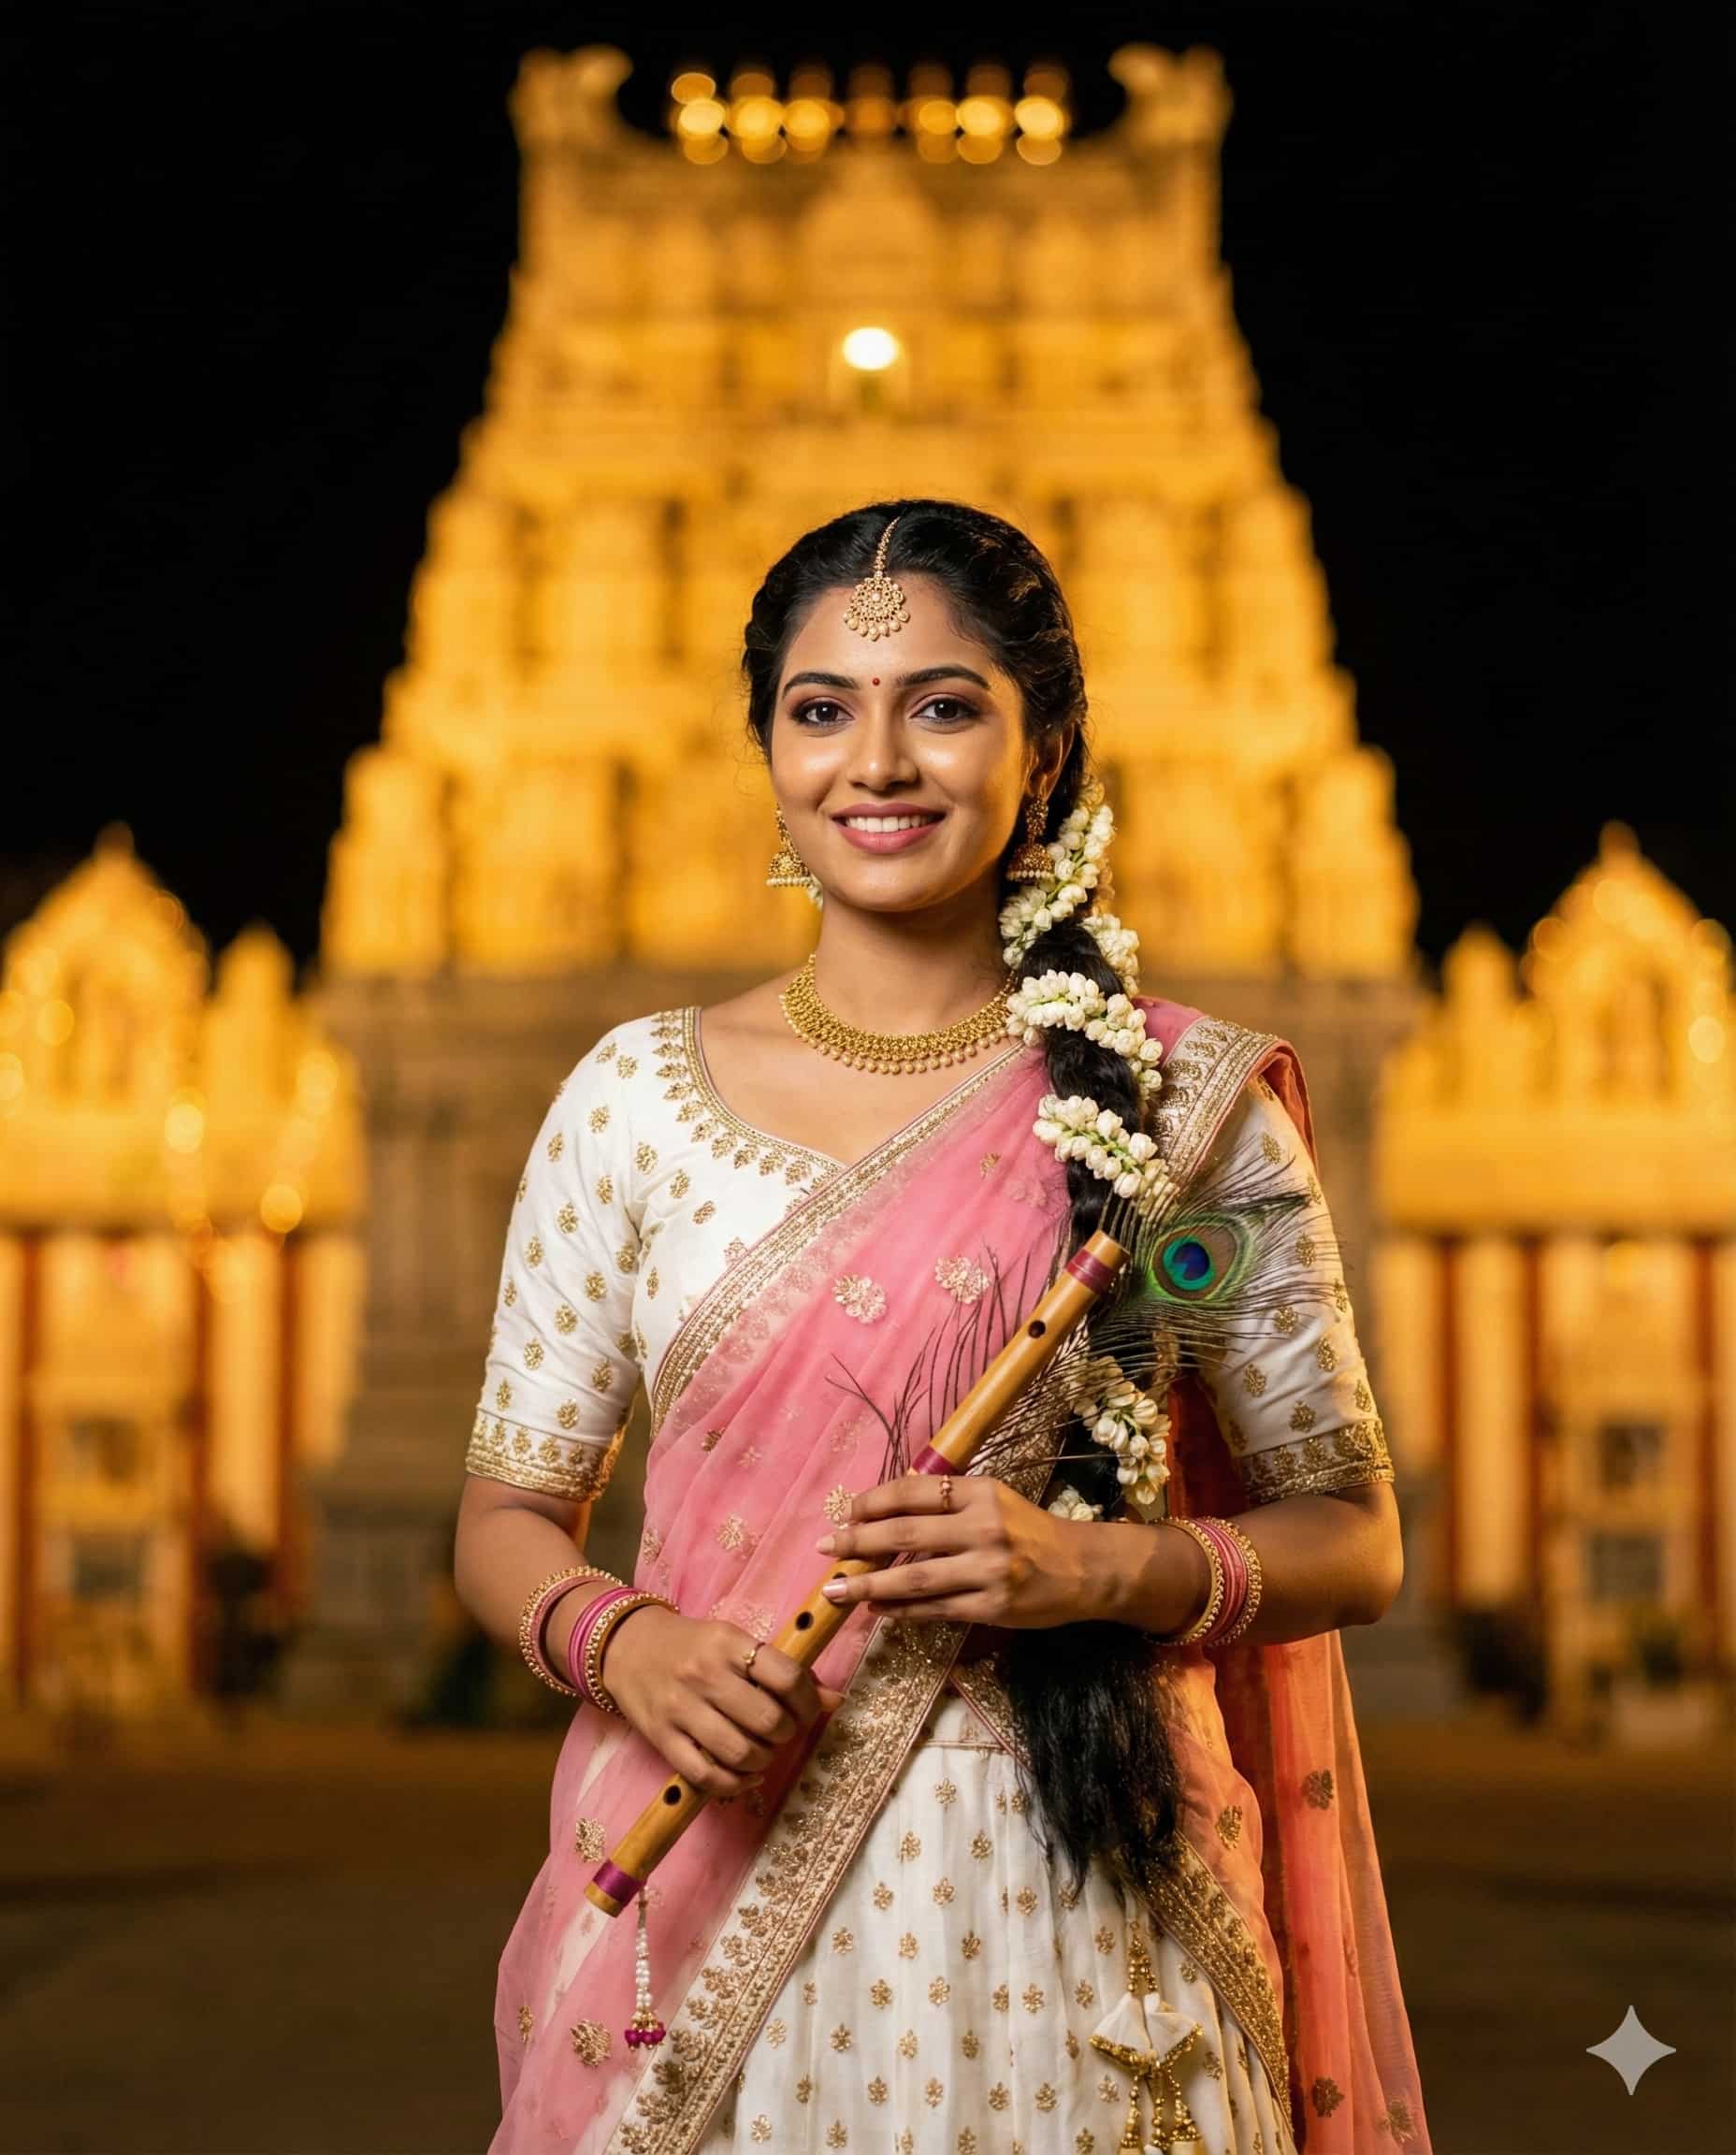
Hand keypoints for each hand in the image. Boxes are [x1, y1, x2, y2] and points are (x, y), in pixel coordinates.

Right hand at [597, 1605, 841, 1796]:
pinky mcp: (662, 1739)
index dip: (808, 1702)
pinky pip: (706, 1776)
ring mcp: (680, 1708)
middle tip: (781, 1732)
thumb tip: (836, 1700)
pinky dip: (734, 1784)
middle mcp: (704, 1674)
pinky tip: (743, 1776)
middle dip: (785, 1734)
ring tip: (762, 1752)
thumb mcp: (734, 1644)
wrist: (626, 1647)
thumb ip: (781, 1671)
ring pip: (740, 1752)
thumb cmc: (691, 1645)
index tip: (806, 1711)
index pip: (786, 1676)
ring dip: (763, 1761)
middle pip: (767, 1720)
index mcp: (728, 1643)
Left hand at [815, 1473, 1106, 1628]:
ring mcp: (988, 1571)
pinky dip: (900, 1611)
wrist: (1082, 1569)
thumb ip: (948, 1502)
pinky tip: (876, 1610)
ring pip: (915, 1579)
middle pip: (907, 1535)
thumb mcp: (995, 1500)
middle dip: (859, 1541)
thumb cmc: (1029, 1531)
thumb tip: (883, 1511)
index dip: (874, 1501)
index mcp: (981, 1493)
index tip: (847, 1511)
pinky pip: (934, 1610)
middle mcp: (984, 1528)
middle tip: (826, 1547)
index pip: (915, 1492)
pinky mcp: (991, 1607)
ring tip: (836, 1590)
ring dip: (869, 1586)